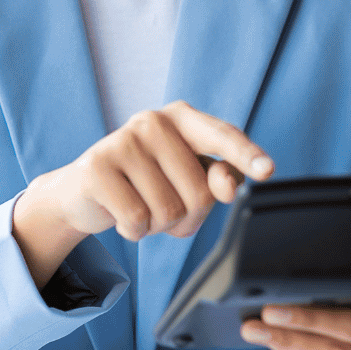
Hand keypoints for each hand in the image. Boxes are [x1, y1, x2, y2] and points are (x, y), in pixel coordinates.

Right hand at [12, 101, 273, 285]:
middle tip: (163, 207)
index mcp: (183, 117)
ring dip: (158, 226)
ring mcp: (122, 140)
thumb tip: (228, 184)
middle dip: (187, 217)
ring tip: (140, 207)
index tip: (267, 171)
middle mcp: (153, 121)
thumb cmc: (146, 183)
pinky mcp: (97, 167)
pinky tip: (121, 216)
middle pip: (199, 193)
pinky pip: (137, 220)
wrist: (83, 192)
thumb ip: (217, 179)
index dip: (247, 155)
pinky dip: (134, 232)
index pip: (223, 136)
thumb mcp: (187, 180)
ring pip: (169, 211)